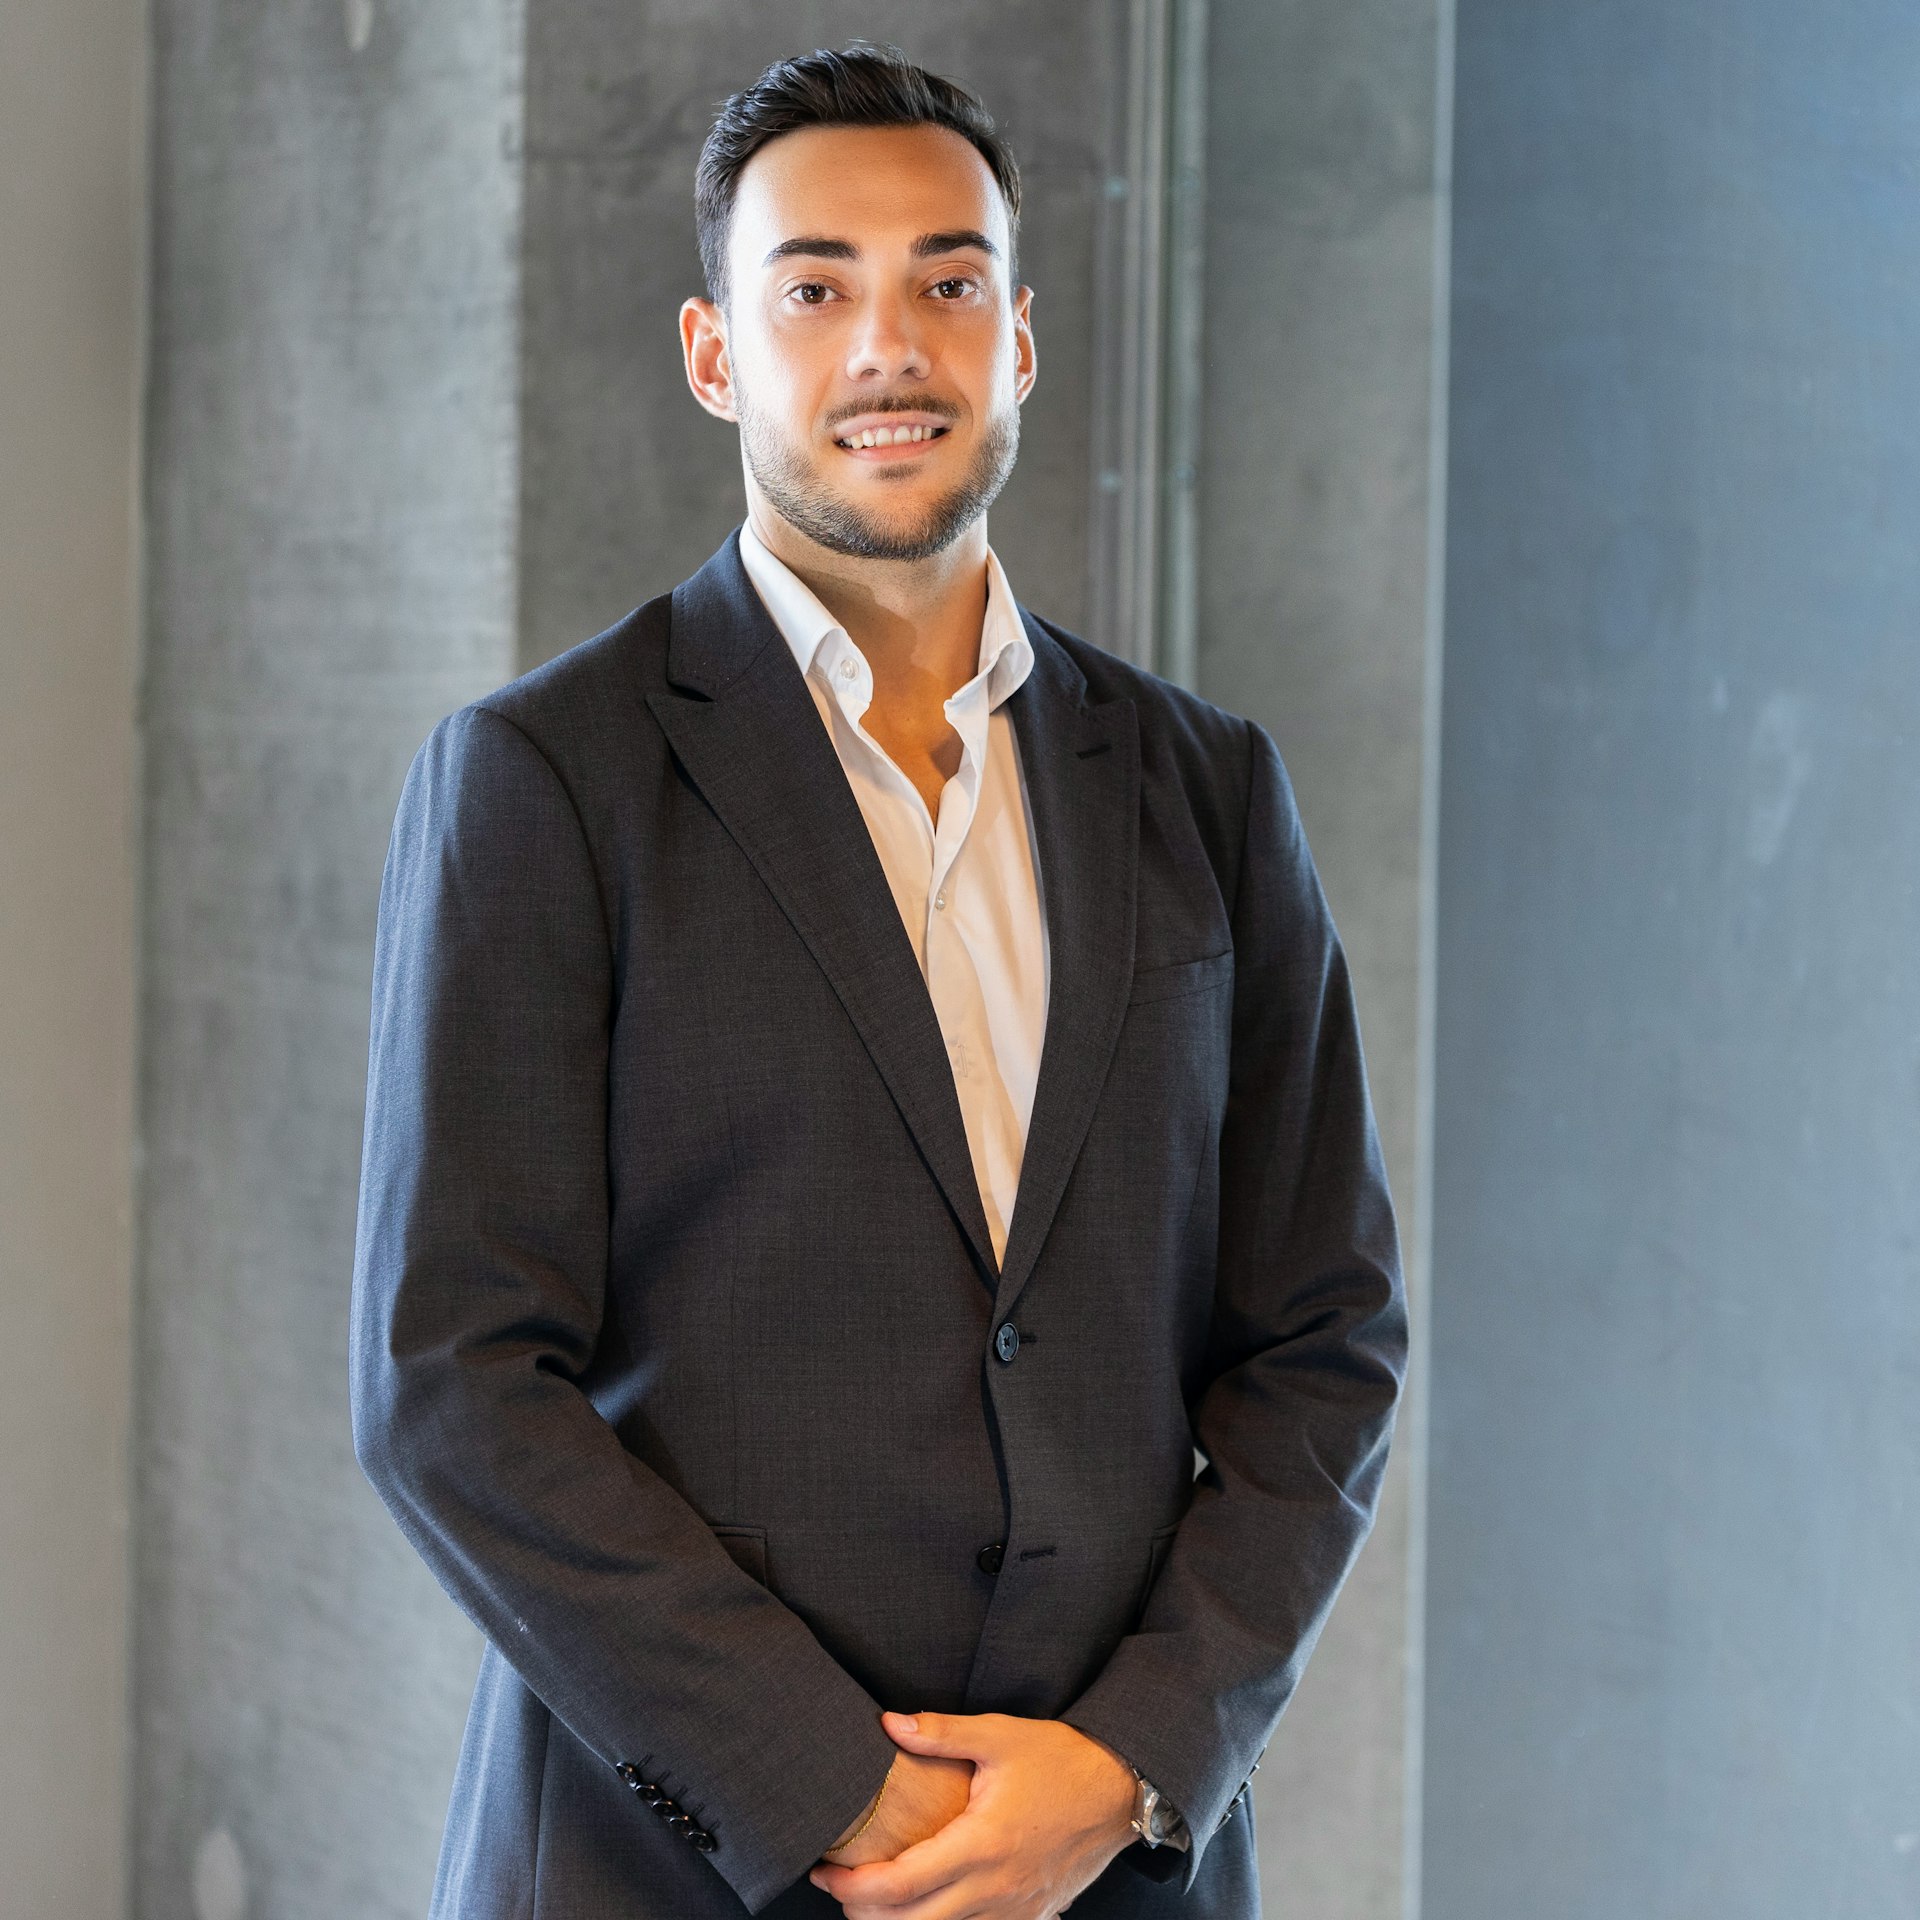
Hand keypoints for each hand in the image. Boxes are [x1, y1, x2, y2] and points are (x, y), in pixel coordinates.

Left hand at [810, 1711, 1136, 1918]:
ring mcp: (1014, 1910)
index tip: (825, 1870)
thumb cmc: (1061, 1759)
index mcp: (981, 1845)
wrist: (1122, 1790)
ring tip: (873, 1898)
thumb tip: (887, 1723)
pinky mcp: (1031, 1916)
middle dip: (864, 1914)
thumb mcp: (999, 1735)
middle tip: (838, 1887)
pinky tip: (927, 1907)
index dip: (853, 1886)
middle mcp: (994, 1889)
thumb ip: (940, 1734)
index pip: (900, 1884)